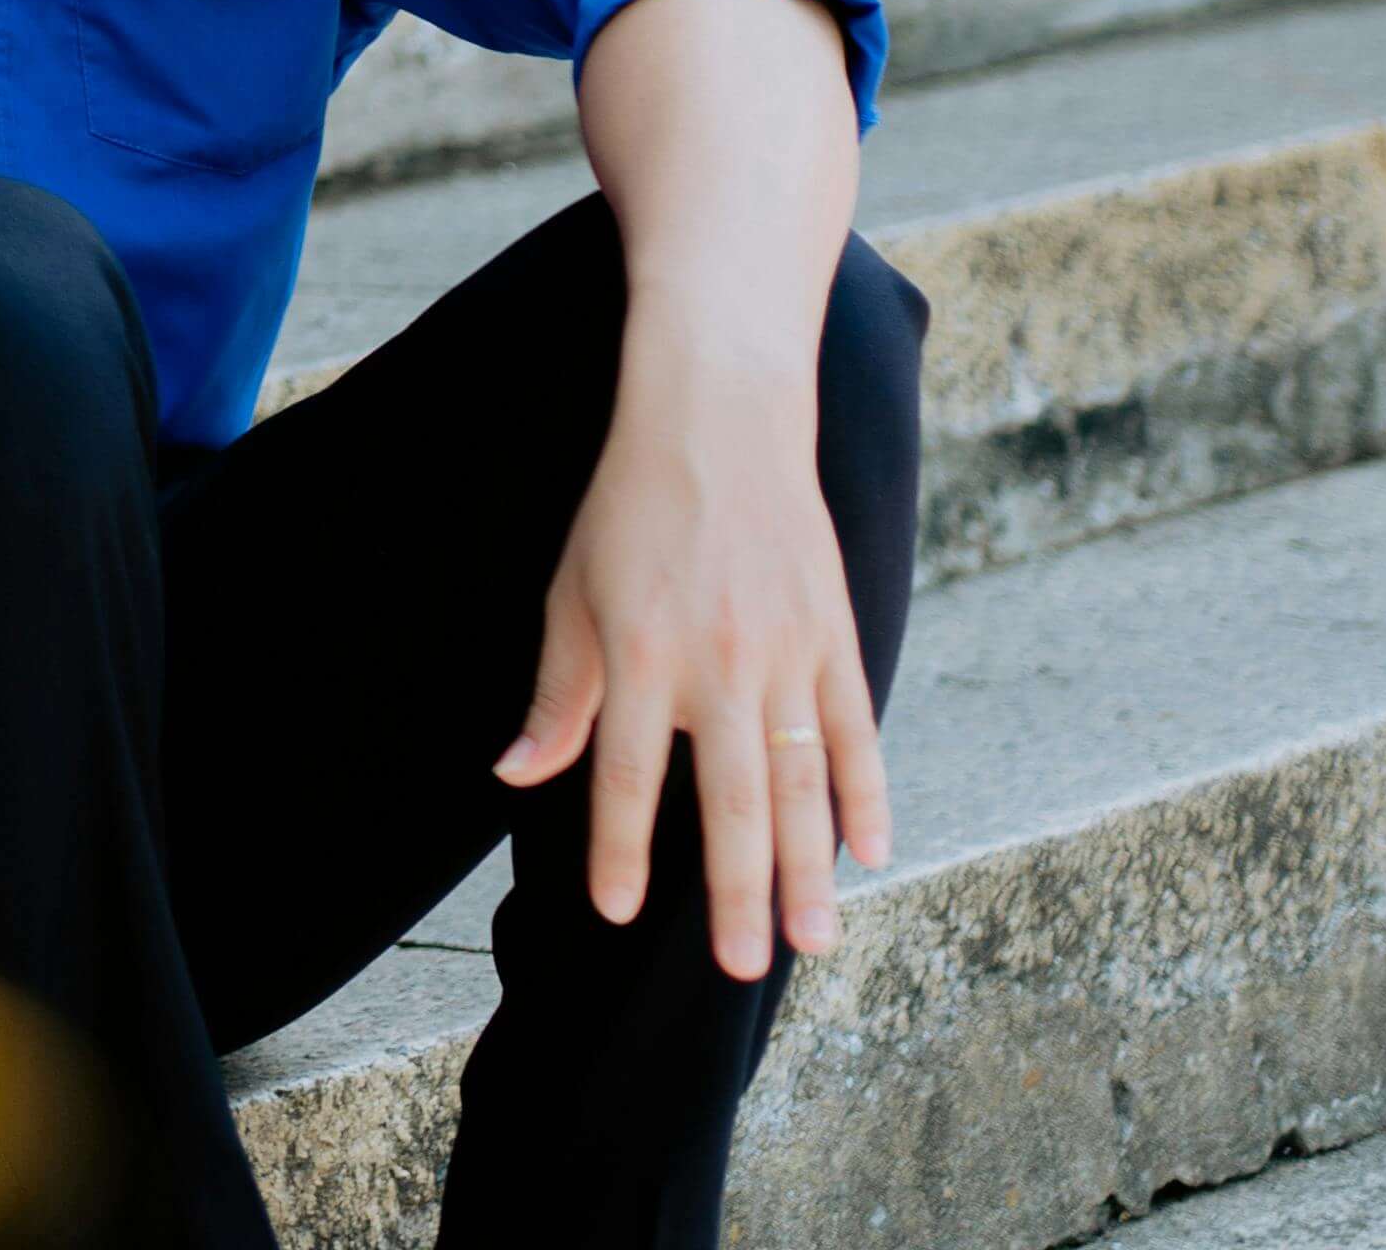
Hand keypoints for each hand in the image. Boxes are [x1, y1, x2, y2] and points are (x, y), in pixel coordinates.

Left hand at [495, 337, 891, 978]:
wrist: (718, 418)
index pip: (622, 779)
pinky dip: (865, 794)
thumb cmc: (628, 508)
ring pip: (801, 783)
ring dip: (807, 868)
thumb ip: (557, 694)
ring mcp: (784, 654)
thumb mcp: (568, 593)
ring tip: (813, 939)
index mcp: (639, 657)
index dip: (616, 849)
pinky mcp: (833, 634)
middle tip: (740, 967)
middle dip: (732, 892)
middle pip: (727, 803)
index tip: (613, 911)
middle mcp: (716, 667)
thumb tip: (516, 775)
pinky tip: (869, 851)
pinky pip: (855, 731)